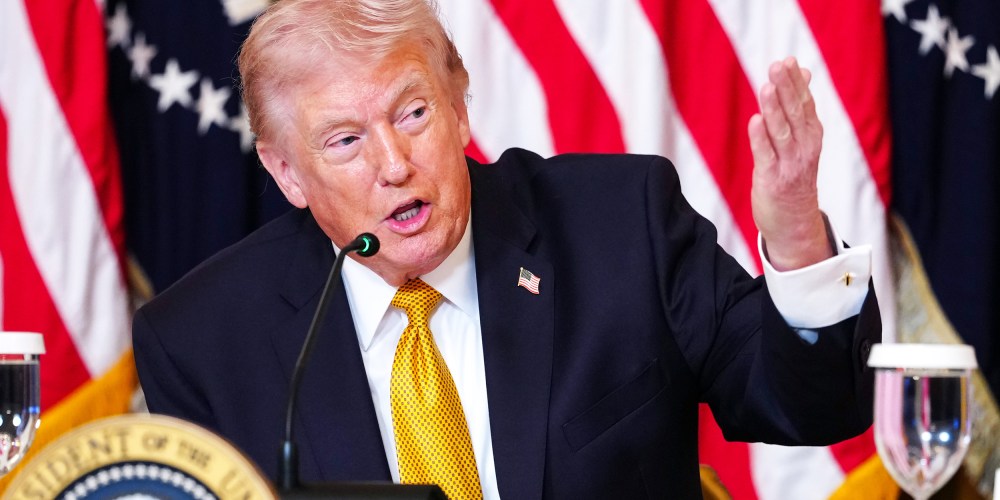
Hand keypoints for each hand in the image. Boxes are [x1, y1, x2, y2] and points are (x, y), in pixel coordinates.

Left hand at [748, 57, 831, 270]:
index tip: (788, 61)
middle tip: (777, 66)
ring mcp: (789, 164)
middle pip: (795, 113)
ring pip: (781, 132)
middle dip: (786, 88)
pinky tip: (755, 120)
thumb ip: (800, 107)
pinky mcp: (772, 180)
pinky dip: (760, 138)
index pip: (804, 103)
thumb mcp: (803, 140)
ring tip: (766, 87)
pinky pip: (766, 155)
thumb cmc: (794, 176)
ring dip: (774, 109)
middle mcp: (804, 148)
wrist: (796, 223)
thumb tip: (804, 72)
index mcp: (811, 135)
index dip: (796, 82)